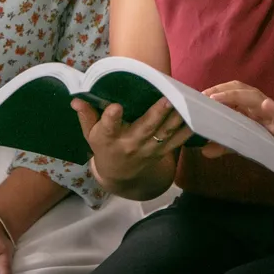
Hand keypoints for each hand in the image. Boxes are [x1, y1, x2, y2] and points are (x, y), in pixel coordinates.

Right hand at [73, 96, 192, 185]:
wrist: (120, 175)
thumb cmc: (104, 147)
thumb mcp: (90, 133)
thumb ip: (86, 115)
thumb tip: (76, 99)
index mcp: (108, 138)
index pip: (108, 127)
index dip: (111, 118)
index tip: (116, 107)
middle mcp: (130, 143)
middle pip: (145, 128)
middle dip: (157, 113)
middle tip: (167, 98)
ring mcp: (148, 148)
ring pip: (165, 132)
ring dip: (177, 118)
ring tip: (185, 102)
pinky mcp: (162, 150)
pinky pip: (177, 140)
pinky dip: (188, 129)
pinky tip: (197, 116)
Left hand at [204, 81, 273, 177]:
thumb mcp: (247, 145)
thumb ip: (227, 145)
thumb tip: (204, 150)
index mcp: (251, 108)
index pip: (231, 92)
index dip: (214, 91)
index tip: (196, 97)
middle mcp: (262, 106)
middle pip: (241, 89)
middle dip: (220, 91)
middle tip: (203, 98)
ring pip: (256, 98)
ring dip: (237, 96)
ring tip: (218, 99)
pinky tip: (267, 105)